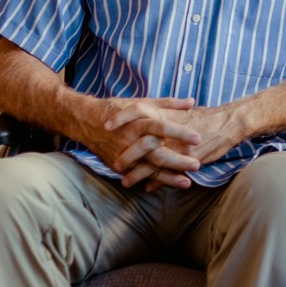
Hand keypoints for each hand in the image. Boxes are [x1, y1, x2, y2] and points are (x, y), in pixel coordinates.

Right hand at [79, 97, 203, 188]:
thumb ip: (168, 104)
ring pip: (149, 169)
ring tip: (187, 182)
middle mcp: (131, 139)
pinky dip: (154, 181)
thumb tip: (192, 101)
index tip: (198, 138)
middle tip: (197, 164)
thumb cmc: (119, 109)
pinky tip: (169, 185)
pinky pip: (139, 176)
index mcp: (138, 121)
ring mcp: (124, 155)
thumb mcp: (142, 103)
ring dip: (168, 177)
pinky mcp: (119, 166)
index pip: (161, 127)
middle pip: (156, 153)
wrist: (87, 121)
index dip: (179, 132)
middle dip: (178, 161)